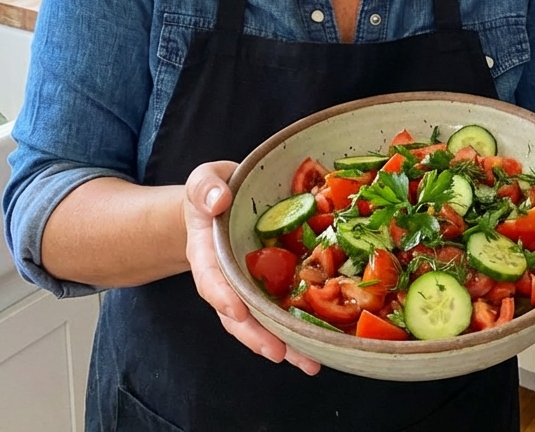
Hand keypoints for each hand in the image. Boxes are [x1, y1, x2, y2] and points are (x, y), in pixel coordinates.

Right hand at [183, 161, 319, 374]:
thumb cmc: (215, 191)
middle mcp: (228, 277)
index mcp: (208, 253)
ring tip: (309, 362)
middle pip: (237, 313)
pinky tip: (322, 342)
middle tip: (279, 353)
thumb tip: (217, 200)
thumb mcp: (204, 180)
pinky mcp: (272, 283)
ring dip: (283, 343)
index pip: (211, 278)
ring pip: (262, 320)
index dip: (224, 297)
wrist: (223, 202)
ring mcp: (250, 284)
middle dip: (256, 336)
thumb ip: (205, 188)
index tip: (238, 312)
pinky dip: (299, 326)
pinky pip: (283, 306)